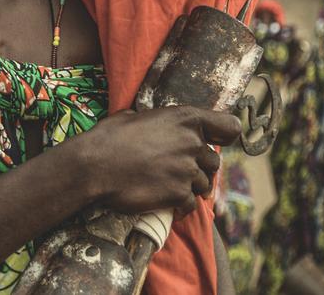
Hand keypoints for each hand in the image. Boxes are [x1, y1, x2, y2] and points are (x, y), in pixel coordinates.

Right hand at [82, 106, 240, 215]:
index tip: (217, 142)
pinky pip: (191, 204)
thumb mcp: (133, 116)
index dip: (225, 136)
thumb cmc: (108, 138)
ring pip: (204, 184)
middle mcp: (192, 142)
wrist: (94, 166)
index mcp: (185, 118)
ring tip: (169, 187)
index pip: (229, 126)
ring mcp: (187, 170)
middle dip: (199, 167)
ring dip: (190, 187)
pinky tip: (168, 204)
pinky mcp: (179, 194)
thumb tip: (150, 123)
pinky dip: (181, 207)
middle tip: (178, 171)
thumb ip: (155, 120)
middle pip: (213, 161)